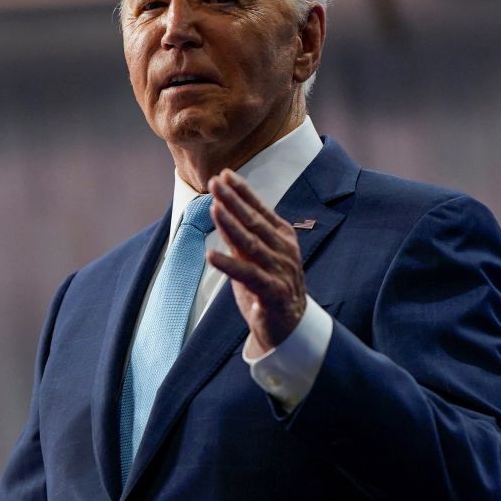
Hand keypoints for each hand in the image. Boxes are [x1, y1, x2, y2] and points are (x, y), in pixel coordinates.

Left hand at [206, 169, 305, 356]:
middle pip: (254, 221)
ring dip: (231, 225)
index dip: (243, 191)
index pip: (260, 209)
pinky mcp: (272, 292)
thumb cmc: (269, 287)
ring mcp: (280, 270)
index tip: (224, 173)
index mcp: (282, 238)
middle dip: (233, 200)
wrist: (289, 327)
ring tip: (214, 207)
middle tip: (215, 182)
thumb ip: (240, 236)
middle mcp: (283, 250)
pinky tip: (211, 255)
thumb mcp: (254, 257)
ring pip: (251, 244)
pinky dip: (229, 264)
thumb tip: (221, 210)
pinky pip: (248, 275)